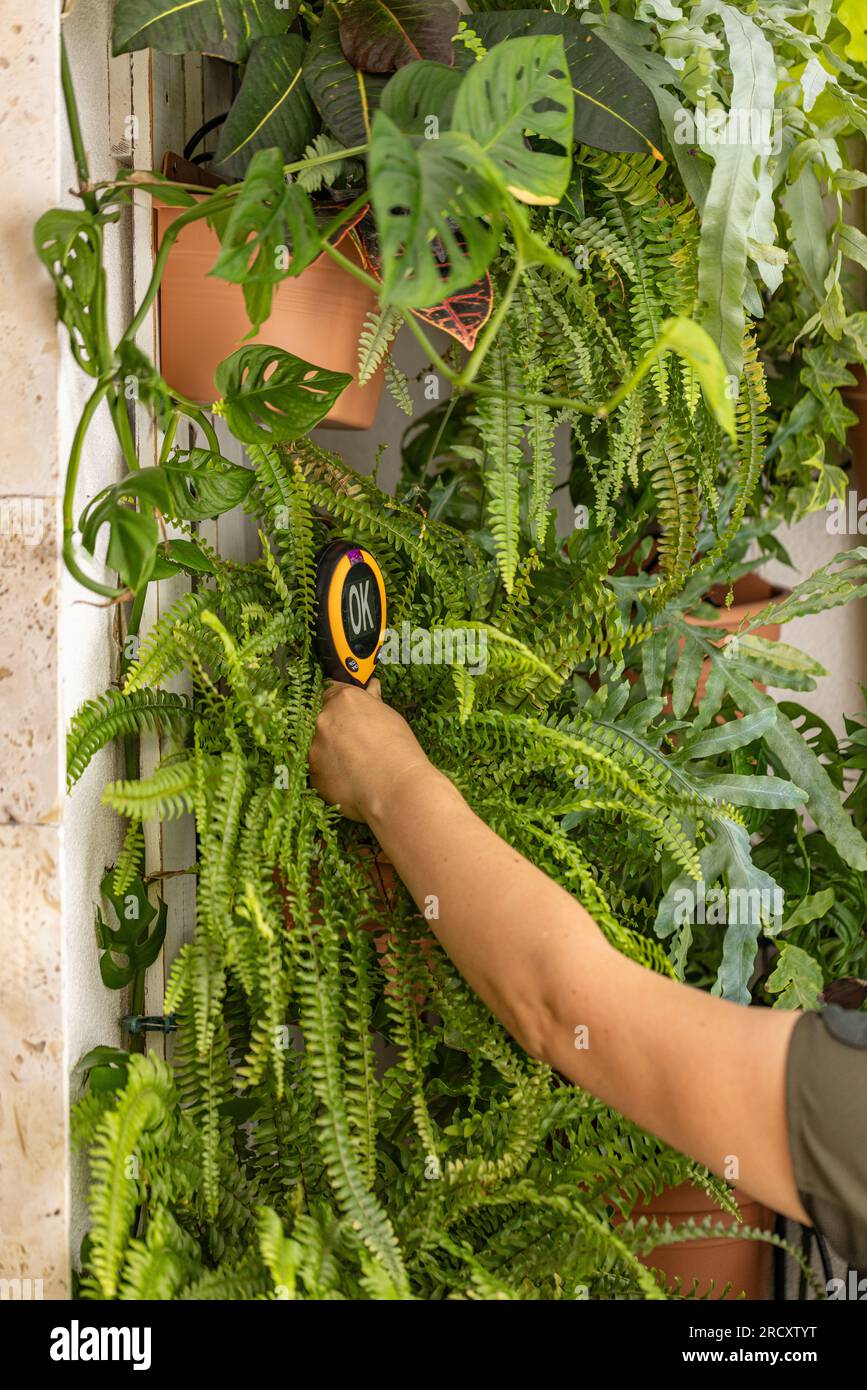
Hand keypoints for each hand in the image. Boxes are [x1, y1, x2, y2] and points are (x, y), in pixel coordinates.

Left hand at [309, 678, 433, 823]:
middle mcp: (324, 720)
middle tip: (360, 746)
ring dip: (334, 754)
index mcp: (344, 700)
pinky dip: (332, 774)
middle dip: (338, 731)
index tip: (350, 715)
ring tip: (359, 767)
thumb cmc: (399, 750)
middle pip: (325, 721)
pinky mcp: (313, 774)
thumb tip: (371, 687)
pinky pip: (320, 770)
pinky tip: (352, 780)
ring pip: (321, 747)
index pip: (333, 692)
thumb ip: (372, 702)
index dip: (342, 705)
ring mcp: (315, 747)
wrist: (395, 787)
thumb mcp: (390, 718)